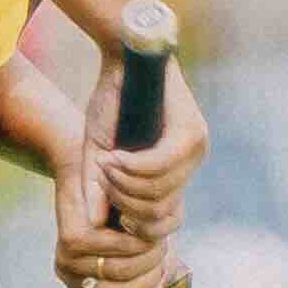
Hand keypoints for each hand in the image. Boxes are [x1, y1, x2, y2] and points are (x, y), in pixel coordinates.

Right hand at [57, 61, 203, 287]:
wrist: (123, 57)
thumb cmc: (110, 105)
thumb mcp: (100, 157)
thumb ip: (100, 191)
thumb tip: (91, 229)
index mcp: (175, 174)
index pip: (161, 225)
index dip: (131, 226)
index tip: (105, 210)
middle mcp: (191, 164)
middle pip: (160, 216)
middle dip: (124, 205)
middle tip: (103, 181)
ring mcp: (195, 149)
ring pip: (159, 194)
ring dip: (124, 186)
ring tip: (106, 165)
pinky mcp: (191, 131)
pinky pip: (159, 167)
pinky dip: (131, 168)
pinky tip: (113, 158)